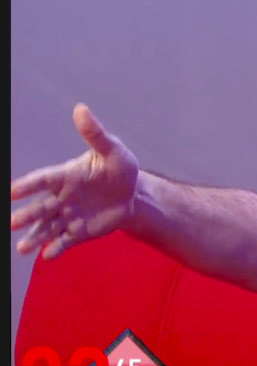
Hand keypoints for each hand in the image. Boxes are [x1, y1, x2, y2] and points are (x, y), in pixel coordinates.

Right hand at [11, 104, 138, 258]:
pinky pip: (65, 241)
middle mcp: (62, 198)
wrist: (134, 195)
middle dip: (27, 216)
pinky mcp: (79, 232)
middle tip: (12, 223)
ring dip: (35, 237)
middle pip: (41, 207)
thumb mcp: (113, 150)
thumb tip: (80, 108)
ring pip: (48, 227)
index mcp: (66, 176)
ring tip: (22, 249)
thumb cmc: (120, 168)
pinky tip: (47, 256)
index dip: (29, 185)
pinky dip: (56, 248)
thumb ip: (95, 135)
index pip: (43, 180)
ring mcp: (69, 216)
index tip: (13, 191)